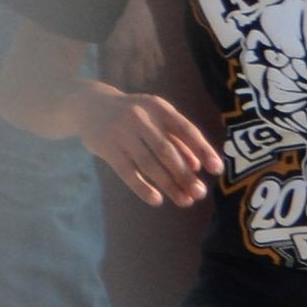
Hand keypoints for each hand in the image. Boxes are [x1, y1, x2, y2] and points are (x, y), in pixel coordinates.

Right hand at [74, 86, 218, 208]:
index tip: (217, 169)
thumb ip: (178, 140)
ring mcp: (122, 133)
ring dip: (168, 185)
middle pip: (168, 151)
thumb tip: (197, 167)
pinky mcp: (106, 147)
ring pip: (149, 164)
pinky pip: (127, 171)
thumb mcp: (157, 119)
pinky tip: (156, 200)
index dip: (203, 150)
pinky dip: (142, 187)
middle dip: (185, 175)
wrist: (90, 105)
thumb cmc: (135, 115)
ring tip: (185, 201)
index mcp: (160, 108)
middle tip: (200, 194)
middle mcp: (141, 118)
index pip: (186, 130)